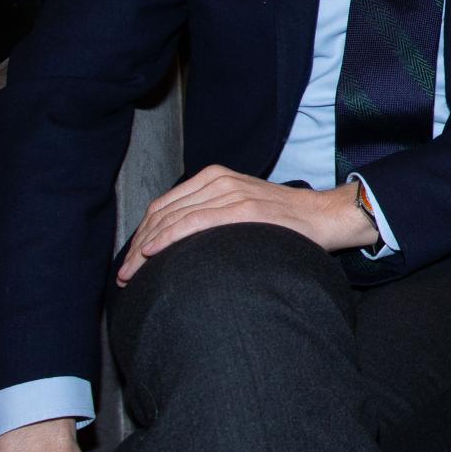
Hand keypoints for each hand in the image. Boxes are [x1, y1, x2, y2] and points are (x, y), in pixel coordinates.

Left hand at [116, 166, 378, 284]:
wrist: (324, 216)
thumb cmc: (285, 221)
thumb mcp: (243, 206)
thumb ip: (213, 215)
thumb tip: (180, 244)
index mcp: (215, 177)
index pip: (164, 205)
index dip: (141, 234)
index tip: (131, 261)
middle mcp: (219, 180)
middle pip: (162, 212)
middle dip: (137, 245)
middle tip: (125, 274)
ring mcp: (230, 192)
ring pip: (172, 218)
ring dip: (145, 247)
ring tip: (133, 274)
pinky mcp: (242, 208)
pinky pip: (193, 222)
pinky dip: (168, 238)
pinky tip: (152, 254)